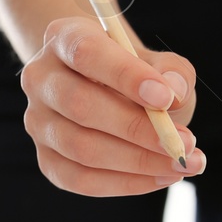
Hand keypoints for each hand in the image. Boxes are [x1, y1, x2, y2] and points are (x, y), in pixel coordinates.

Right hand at [20, 16, 204, 195]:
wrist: (108, 93)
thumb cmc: (137, 75)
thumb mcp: (158, 62)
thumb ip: (173, 71)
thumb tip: (174, 93)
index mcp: (63, 38)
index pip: (86, 54)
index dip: (125, 76)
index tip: (166, 98)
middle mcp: (40, 78)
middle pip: (79, 105)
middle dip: (137, 128)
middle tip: (183, 143)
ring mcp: (38, 122)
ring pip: (80, 147)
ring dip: (137, 161)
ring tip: (181, 163)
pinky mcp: (46, 159)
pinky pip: (80, 180)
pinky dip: (125, 183)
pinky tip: (161, 177)